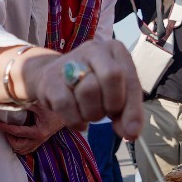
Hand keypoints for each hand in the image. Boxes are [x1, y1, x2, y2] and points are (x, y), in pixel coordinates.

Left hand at [0, 108, 64, 155]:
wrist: (67, 111)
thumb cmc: (52, 107)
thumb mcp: (37, 104)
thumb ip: (24, 104)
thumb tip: (8, 102)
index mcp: (39, 132)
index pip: (17, 132)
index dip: (5, 128)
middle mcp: (40, 139)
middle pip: (18, 146)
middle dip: (9, 138)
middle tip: (5, 128)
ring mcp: (41, 141)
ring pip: (23, 150)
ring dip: (14, 143)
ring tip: (10, 132)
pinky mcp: (41, 140)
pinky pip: (28, 148)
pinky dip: (20, 144)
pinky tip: (17, 135)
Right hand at [20, 40, 143, 138]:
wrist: (57, 77)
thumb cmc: (95, 85)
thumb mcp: (118, 94)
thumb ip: (128, 112)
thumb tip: (131, 132)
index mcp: (115, 50)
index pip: (129, 78)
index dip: (132, 108)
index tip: (131, 131)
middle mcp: (93, 49)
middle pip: (110, 76)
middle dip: (111, 105)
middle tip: (106, 112)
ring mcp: (69, 61)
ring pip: (88, 91)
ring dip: (92, 114)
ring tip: (90, 112)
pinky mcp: (49, 78)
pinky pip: (65, 104)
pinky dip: (74, 121)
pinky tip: (78, 120)